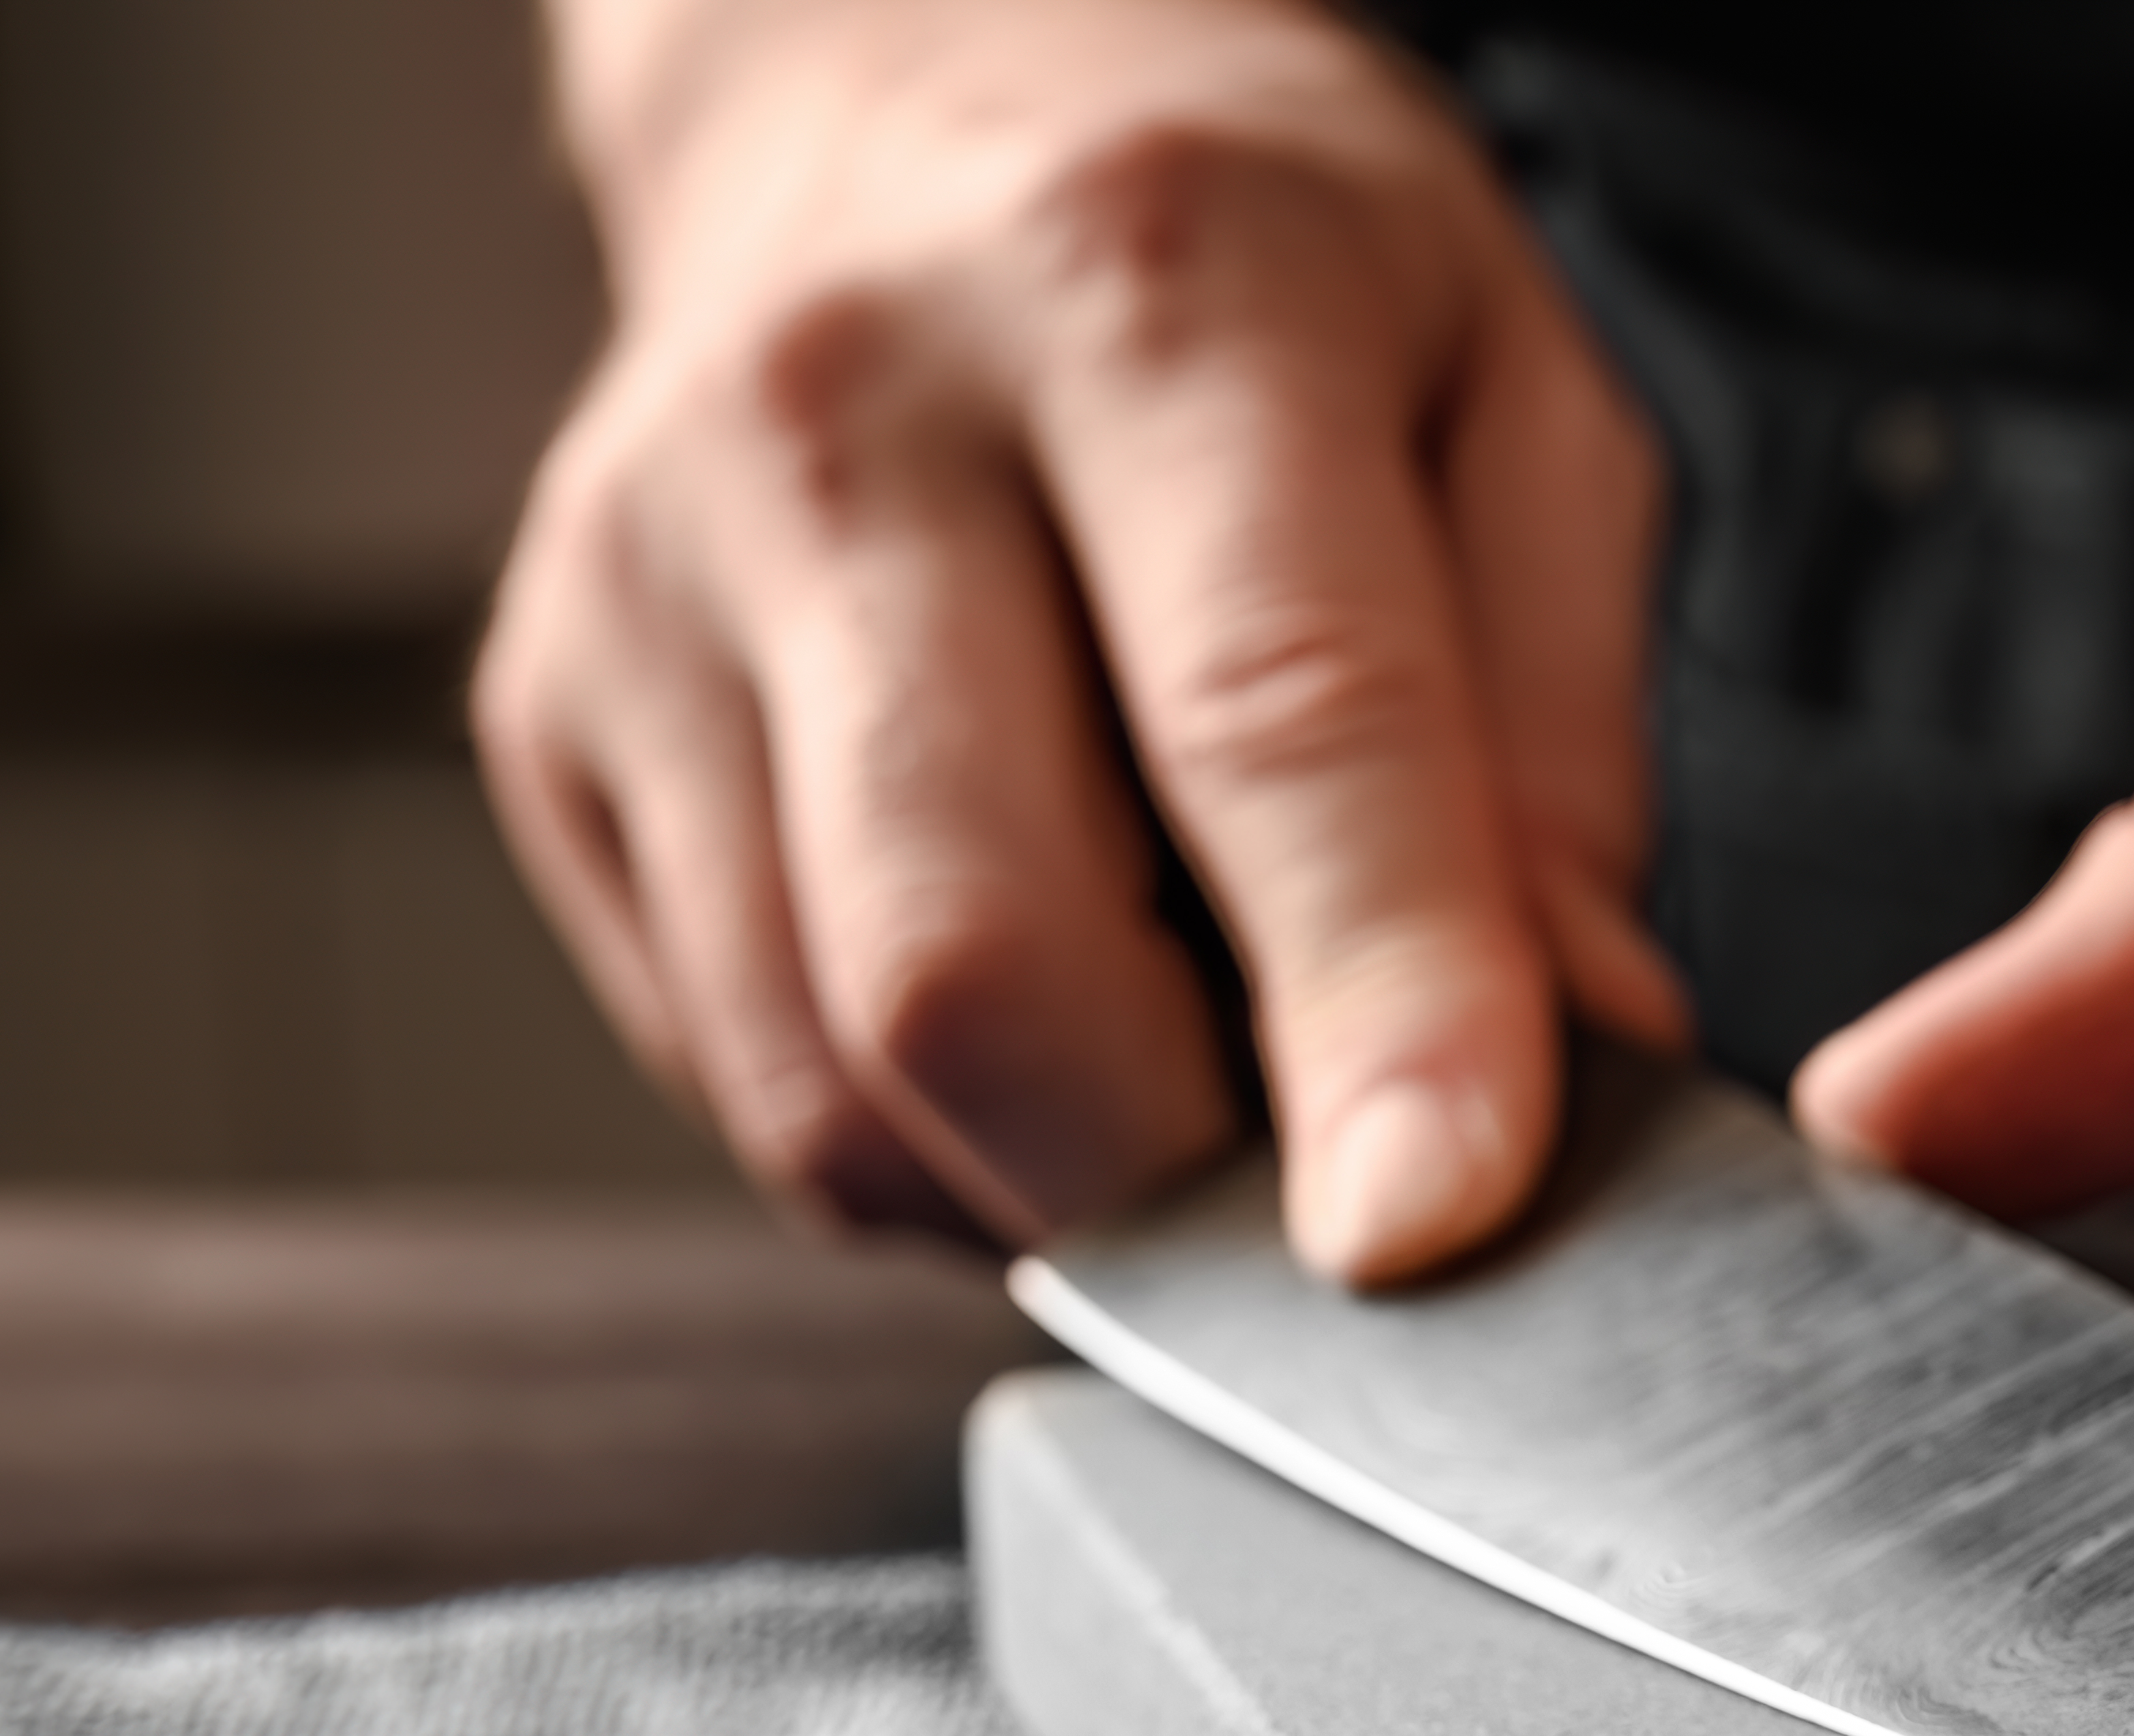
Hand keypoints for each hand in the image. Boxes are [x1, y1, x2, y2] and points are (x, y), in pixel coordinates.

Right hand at [477, 0, 1680, 1270]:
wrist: (900, 84)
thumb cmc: (1245, 260)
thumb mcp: (1512, 395)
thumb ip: (1562, 736)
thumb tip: (1581, 1044)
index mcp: (1150, 294)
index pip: (1271, 718)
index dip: (1373, 1009)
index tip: (1436, 1223)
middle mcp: (851, 424)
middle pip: (982, 959)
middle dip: (1183, 1170)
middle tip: (1324, 1173)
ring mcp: (653, 584)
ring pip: (835, 1072)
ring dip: (1051, 1178)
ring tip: (1184, 1067)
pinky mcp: (552, 726)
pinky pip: (742, 1074)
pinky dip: (920, 1137)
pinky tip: (1032, 1013)